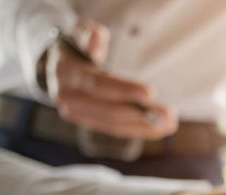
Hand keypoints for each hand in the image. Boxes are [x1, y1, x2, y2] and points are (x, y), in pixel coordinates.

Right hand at [43, 18, 176, 139]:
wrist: (56, 65)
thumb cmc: (77, 46)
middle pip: (108, 110)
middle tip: (169, 114)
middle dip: (141, 114)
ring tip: (169, 125)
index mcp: (66, 71)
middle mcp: (67, 96)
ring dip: (144, 126)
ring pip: (113, 124)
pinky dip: (137, 130)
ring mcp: (75, 112)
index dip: (124, 89)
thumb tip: (97, 37)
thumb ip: (88, 35)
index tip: (151, 93)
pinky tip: (158, 130)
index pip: (98, 83)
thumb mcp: (79, 33)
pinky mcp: (86, 122)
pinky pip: (114, 129)